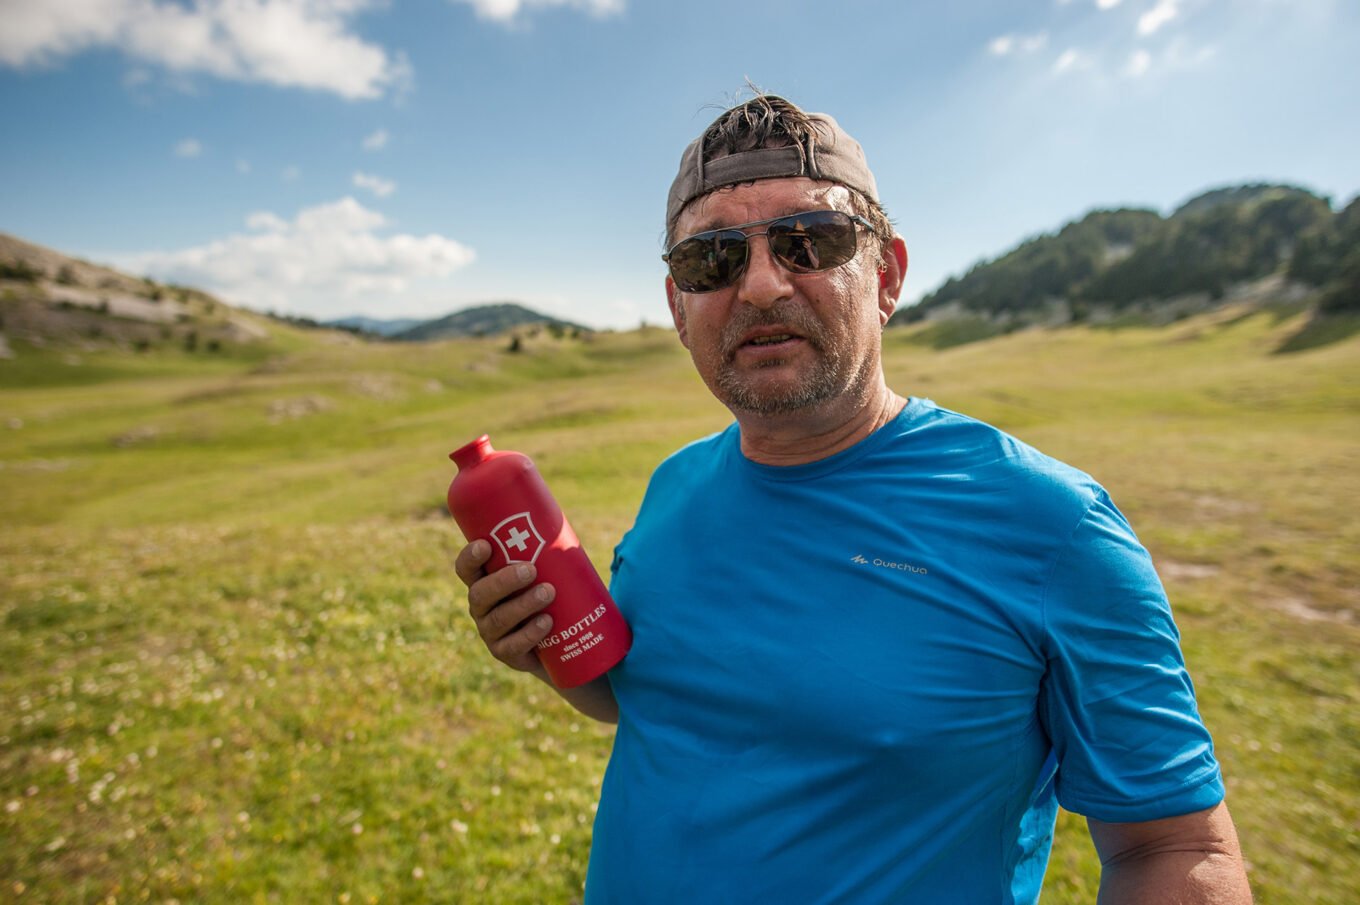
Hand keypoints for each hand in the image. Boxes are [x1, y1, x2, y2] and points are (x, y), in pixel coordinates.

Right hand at [453, 539, 556, 674]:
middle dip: (504, 581)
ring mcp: (490, 632)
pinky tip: (546, 622)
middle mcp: (481, 607)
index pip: (466, 569)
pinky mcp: (506, 653)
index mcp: (484, 581)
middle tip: (530, 570)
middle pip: (480, 594)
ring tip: (548, 593)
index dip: (470, 558)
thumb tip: (567, 528)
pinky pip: (512, 646)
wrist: (557, 639)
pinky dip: (530, 633)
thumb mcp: (546, 570)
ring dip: (523, 604)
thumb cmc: (549, 593)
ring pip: (498, 619)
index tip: (486, 545)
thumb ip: (548, 550)